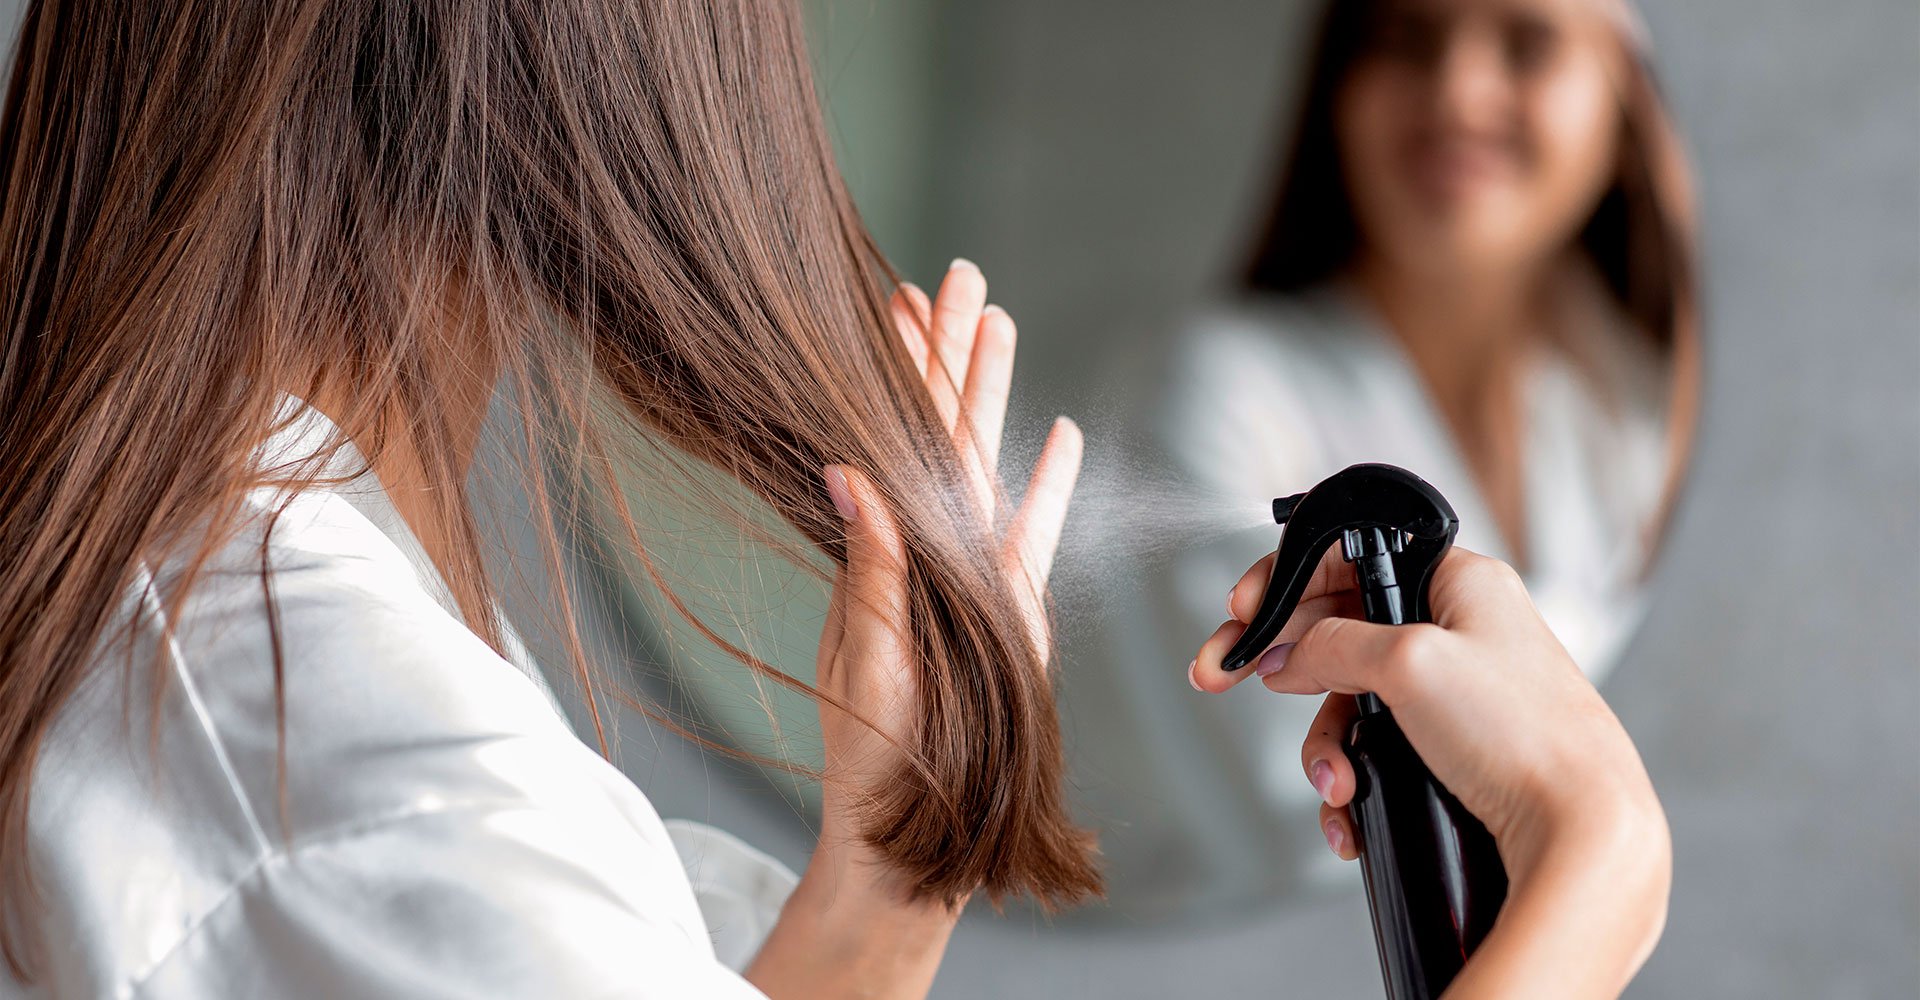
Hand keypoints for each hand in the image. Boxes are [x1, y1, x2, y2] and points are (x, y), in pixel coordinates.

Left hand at [748, 259, 1081, 998]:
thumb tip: (847, 471)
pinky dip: (1047, 484)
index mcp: (884, 552)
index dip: (899, 369)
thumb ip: (869, 569)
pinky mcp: (1016, 609)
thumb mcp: (863, 657)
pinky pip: (1034, 531)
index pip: (894, 439)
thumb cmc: (871, 757)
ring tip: (998, 322)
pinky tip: (1060, 434)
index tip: (892, 297)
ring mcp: (975, 575)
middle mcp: (929, 551)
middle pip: (945, 430)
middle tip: (957, 274)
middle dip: (950, 351)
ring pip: (989, 463)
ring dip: (993, 394)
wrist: (915, 830)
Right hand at [1191, 546, 1670, 997]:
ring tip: (1333, 782)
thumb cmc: (1526, 738)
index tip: (1241, 612)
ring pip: (1351, 700)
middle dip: (1285, 668)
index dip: (1287, 580)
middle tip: (1224, 679)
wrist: (1583, 835)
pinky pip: (1378, 749)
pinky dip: (1351, 777)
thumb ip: (1333, 644)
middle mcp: (1461, 629)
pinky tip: (1348, 811)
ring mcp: (1459, 692)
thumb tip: (1286, 655)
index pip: (1352, 556)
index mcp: (1462, 582)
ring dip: (1324, 744)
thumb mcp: (1411, 664)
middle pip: (1339, 629)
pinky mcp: (1457, 748)